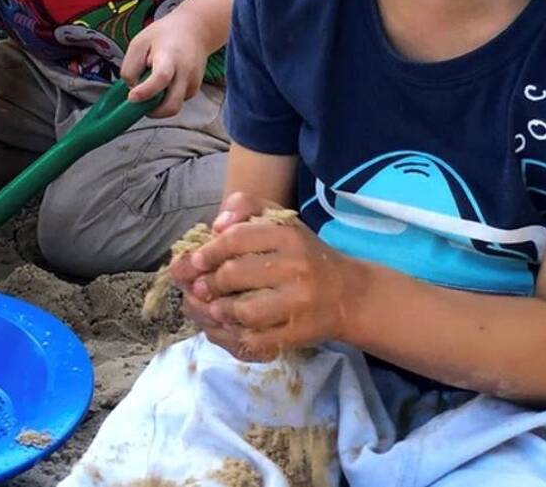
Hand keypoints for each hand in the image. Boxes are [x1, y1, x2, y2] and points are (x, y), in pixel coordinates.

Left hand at [121, 6, 211, 117]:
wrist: (194, 30)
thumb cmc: (163, 36)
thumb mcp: (139, 43)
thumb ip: (130, 68)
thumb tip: (132, 90)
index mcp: (170, 57)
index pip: (160, 78)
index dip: (145, 91)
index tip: (131, 97)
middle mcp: (185, 73)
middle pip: (171, 106)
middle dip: (152, 112)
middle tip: (138, 101)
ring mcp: (193, 84)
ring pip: (173, 107)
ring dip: (158, 105)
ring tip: (151, 83)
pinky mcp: (194, 90)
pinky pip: (176, 102)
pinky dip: (165, 99)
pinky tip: (163, 82)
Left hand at [177, 209, 357, 359]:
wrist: (349, 295)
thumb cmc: (305, 255)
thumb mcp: (281, 221)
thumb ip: (246, 207)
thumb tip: (217, 224)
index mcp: (288, 236)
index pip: (236, 238)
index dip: (209, 250)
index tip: (196, 260)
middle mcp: (296, 268)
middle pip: (235, 274)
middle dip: (209, 282)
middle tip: (199, 287)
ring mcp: (298, 304)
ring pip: (244, 310)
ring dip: (220, 310)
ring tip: (214, 307)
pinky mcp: (298, 333)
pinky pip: (257, 339)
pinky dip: (236, 334)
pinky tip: (231, 326)